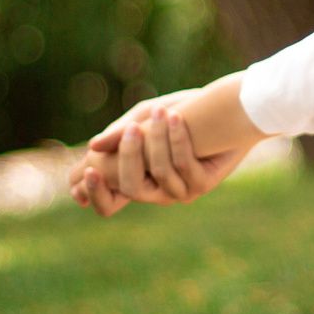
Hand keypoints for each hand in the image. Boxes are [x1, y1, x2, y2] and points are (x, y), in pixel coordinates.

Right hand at [64, 98, 250, 217]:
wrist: (222, 110)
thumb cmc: (176, 113)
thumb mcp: (142, 119)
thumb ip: (119, 135)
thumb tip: (91, 148)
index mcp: (135, 179)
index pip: (107, 203)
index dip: (94, 192)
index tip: (90, 169)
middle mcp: (156, 192)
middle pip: (131, 189)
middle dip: (130, 155)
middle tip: (134, 128)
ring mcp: (180, 191)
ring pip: (160, 173)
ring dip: (160, 138)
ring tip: (162, 111)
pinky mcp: (203, 184)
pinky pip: (184, 166)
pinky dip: (179, 138)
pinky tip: (178, 116)